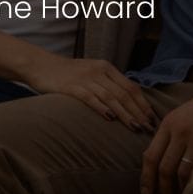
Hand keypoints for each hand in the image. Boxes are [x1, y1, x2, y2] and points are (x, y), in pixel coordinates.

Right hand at [22, 56, 155, 131]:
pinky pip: (90, 98)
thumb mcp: (90, 73)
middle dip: (139, 112)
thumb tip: (126, 104)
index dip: (143, 104)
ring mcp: (86, 78)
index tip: (152, 119)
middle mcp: (99, 71)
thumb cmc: (66, 74)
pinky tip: (110, 118)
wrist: (40, 65)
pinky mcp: (72, 87)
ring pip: (111, 98)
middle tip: (148, 128)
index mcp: (107, 68)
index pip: (131, 87)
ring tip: (135, 127)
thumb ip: (107, 84)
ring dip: (125, 114)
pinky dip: (101, 108)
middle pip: (124, 94)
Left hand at [139, 75, 192, 193]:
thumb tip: (159, 161)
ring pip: (181, 172)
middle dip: (161, 189)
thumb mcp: (185, 115)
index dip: (146, 178)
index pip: (150, 156)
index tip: (146, 192)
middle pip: (163, 168)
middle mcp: (180, 131)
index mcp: (169, 123)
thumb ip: (171, 135)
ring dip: (178, 190)